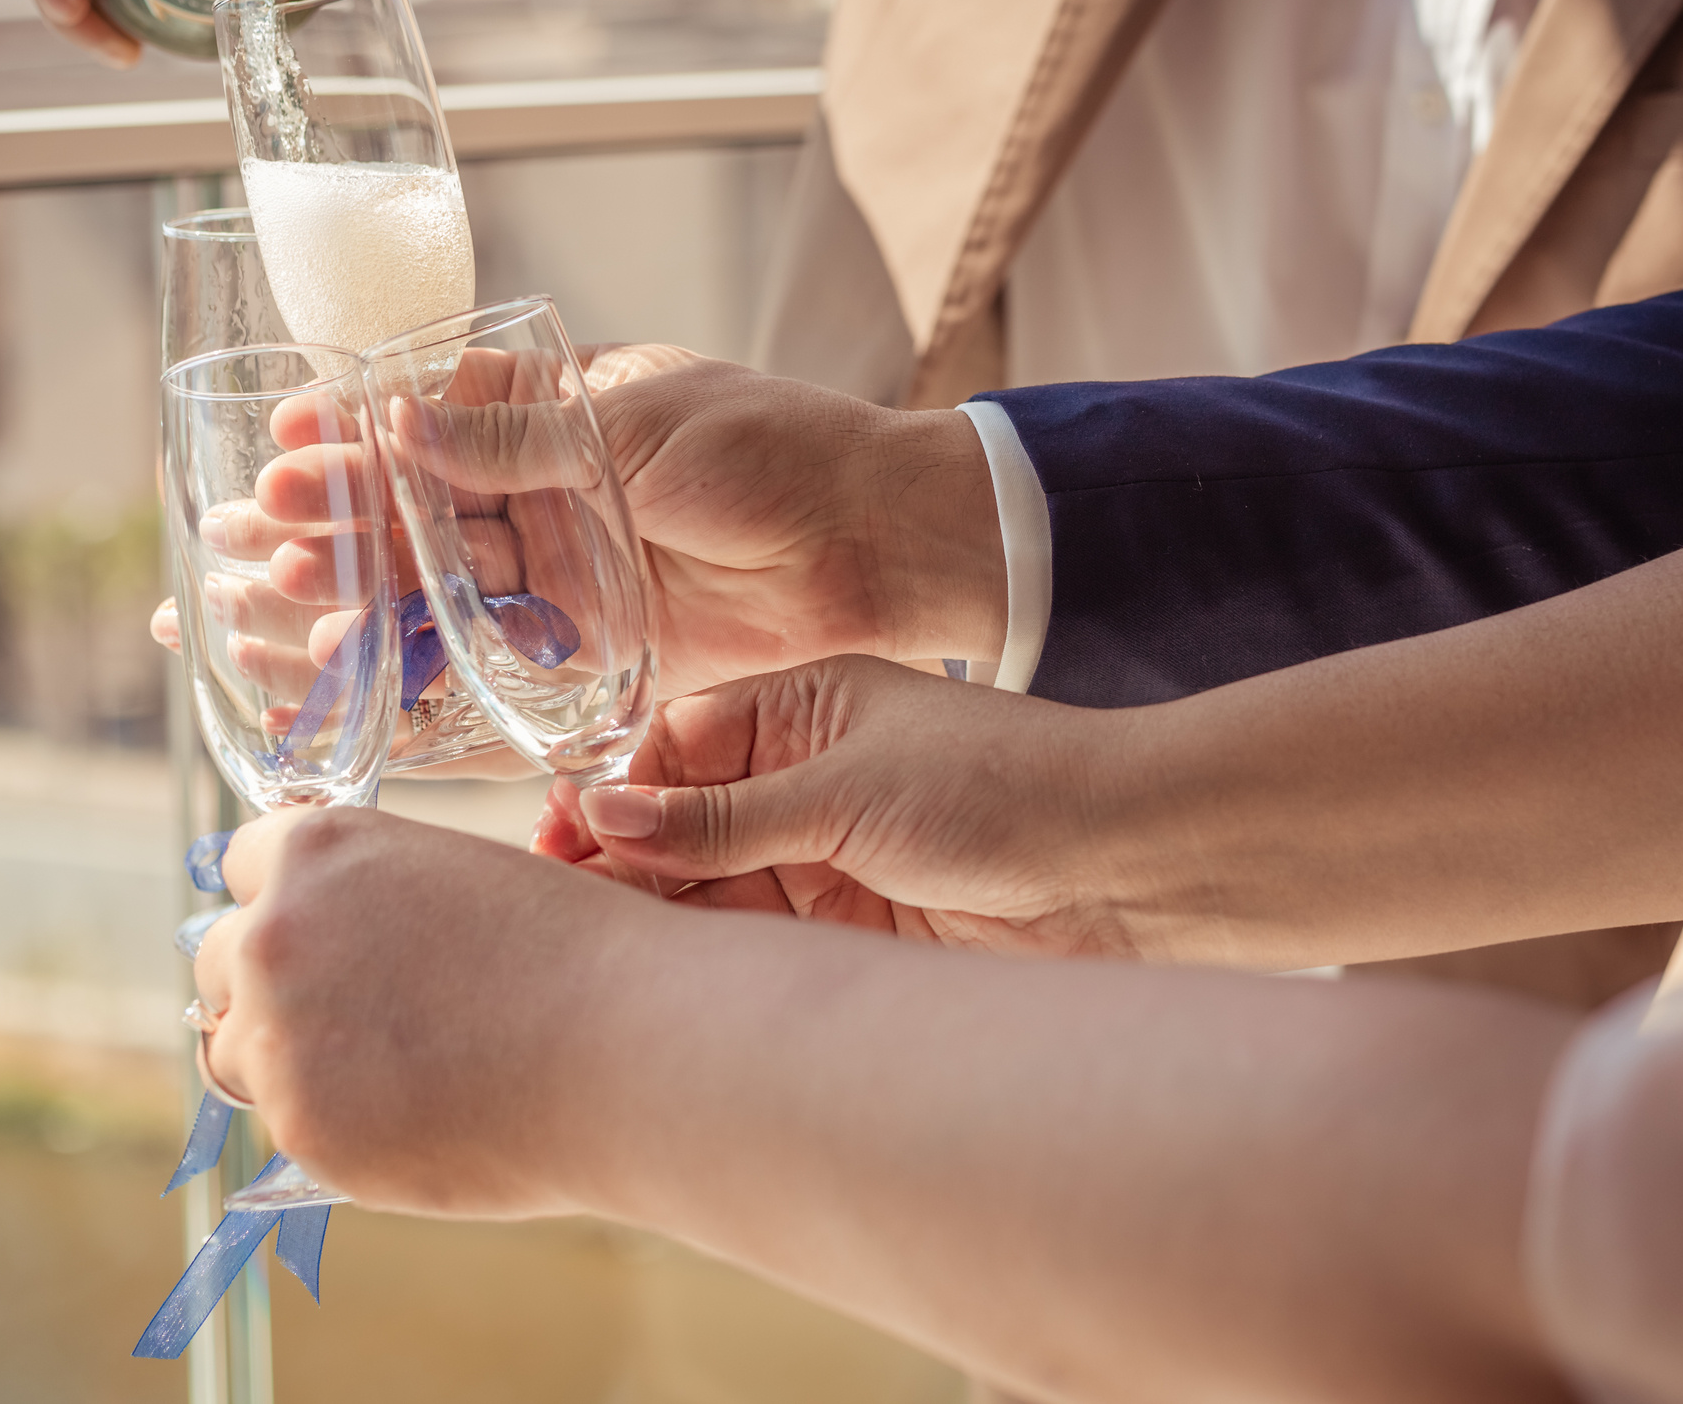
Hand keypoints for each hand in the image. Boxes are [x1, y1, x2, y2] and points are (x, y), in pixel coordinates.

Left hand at [191, 802, 645, 1218]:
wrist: (633, 1043)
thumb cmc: (578, 951)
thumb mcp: (463, 881)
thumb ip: (376, 906)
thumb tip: (341, 957)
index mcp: (319, 851)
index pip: (244, 862)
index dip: (291, 896)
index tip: (322, 928)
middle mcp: (274, 936)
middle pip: (220, 959)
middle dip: (274, 982)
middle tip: (355, 1009)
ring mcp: (279, 1040)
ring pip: (235, 1052)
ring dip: (288, 1059)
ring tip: (387, 1069)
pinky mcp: (304, 1131)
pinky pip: (292, 1125)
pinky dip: (341, 1123)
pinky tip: (422, 1111)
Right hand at [208, 344, 1006, 694]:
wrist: (881, 545)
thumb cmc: (778, 451)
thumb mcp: (642, 426)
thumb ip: (522, 438)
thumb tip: (396, 421)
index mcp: (561, 413)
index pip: (432, 416)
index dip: (357, 432)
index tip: (286, 445)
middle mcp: (550, 492)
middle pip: (418, 507)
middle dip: (339, 518)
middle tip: (263, 532)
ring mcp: (566, 572)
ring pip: (441, 584)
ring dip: (364, 595)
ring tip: (285, 603)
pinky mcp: (592, 646)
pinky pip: (495, 657)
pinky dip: (431, 667)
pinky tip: (361, 673)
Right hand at [535, 655, 1151, 956]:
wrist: (1122, 869)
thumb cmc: (1000, 788)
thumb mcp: (845, 790)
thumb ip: (722, 815)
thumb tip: (598, 809)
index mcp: (805, 707)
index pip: (677, 742)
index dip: (617, 786)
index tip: (564, 832)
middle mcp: (807, 778)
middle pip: (681, 819)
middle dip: (622, 856)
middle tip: (560, 899)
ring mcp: (825, 854)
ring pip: (708, 885)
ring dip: (657, 910)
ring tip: (597, 944)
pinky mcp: (849, 925)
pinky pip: (755, 937)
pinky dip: (709, 955)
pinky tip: (661, 975)